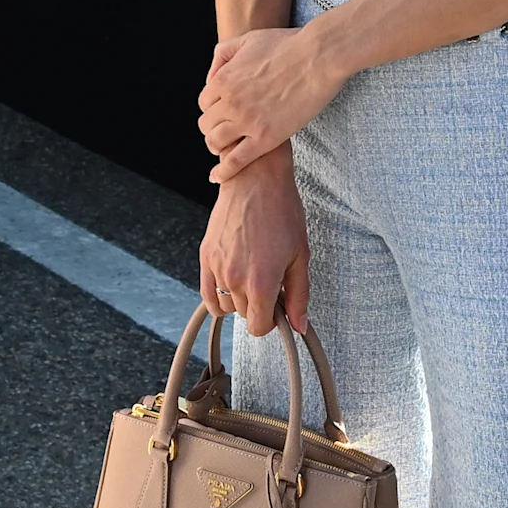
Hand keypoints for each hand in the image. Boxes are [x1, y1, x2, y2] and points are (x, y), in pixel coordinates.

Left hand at [197, 26, 348, 181]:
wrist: (318, 57)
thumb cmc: (288, 45)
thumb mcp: (247, 40)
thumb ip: (224, 54)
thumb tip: (212, 75)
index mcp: (223, 79)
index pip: (204, 103)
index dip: (213, 108)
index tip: (224, 112)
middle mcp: (229, 102)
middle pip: (206, 124)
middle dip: (214, 127)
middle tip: (227, 130)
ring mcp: (246, 122)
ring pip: (215, 143)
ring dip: (217, 146)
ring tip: (227, 148)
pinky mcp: (265, 138)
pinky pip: (234, 162)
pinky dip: (223, 171)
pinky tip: (217, 176)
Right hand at [199, 149, 310, 334]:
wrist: (257, 180)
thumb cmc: (282, 212)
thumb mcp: (300, 255)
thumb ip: (299, 295)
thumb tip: (299, 325)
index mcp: (261, 282)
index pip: (259, 327)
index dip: (272, 320)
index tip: (278, 306)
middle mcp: (235, 279)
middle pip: (244, 315)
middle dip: (259, 304)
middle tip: (271, 280)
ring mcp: (218, 268)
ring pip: (227, 305)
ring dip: (240, 298)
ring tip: (253, 274)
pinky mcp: (206, 256)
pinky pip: (207, 293)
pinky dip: (218, 296)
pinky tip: (232, 284)